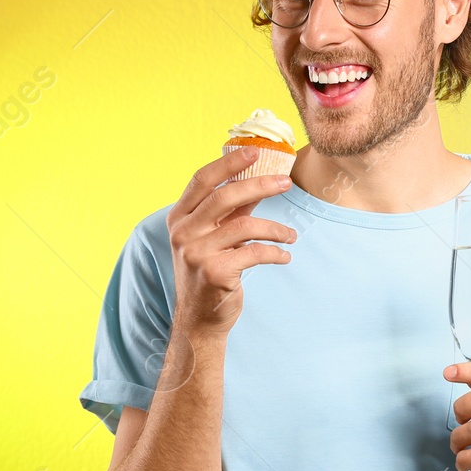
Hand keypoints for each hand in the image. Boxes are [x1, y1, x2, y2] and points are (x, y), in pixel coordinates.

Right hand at [166, 147, 297, 338]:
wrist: (198, 319)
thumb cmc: (209, 271)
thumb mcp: (213, 237)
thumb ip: (231, 210)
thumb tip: (259, 179)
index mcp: (179, 217)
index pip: (202, 180)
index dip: (228, 162)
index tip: (255, 151)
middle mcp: (183, 232)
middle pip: (225, 196)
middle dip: (260, 185)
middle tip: (286, 183)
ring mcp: (196, 252)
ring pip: (245, 225)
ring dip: (276, 228)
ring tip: (291, 235)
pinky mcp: (214, 272)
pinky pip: (255, 252)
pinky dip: (275, 253)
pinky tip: (284, 256)